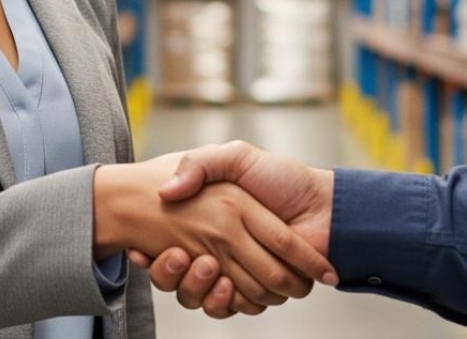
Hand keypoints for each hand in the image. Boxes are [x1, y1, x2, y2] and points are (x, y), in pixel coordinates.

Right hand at [93, 154, 329, 308]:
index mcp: (212, 217)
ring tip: (205, 266)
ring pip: (201, 295)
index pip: (169, 242)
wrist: (324, 206)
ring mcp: (238, 270)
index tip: (142, 251)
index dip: (152, 253)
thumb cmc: (282, 177)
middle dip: (173, 273)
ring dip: (196, 287)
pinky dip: (223, 302)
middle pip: (181, 275)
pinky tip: (222, 284)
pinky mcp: (257, 291)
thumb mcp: (236, 158)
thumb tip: (167, 191)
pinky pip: (230, 308)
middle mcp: (221, 246)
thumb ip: (201, 164)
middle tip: (176, 255)